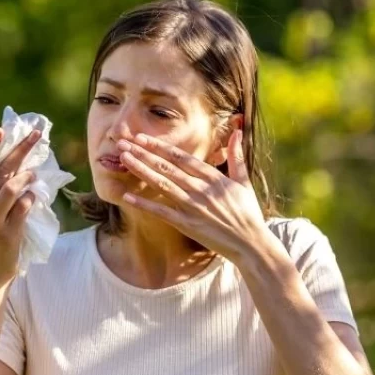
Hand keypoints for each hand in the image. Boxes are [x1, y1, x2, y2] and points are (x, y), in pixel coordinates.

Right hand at [0, 127, 41, 284]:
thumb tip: (17, 166)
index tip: (0, 129)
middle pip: (0, 171)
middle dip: (20, 150)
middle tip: (36, 135)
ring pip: (11, 187)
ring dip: (27, 176)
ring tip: (35, 174)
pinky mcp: (6, 232)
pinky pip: (22, 206)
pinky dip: (31, 197)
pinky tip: (34, 196)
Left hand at [116, 129, 276, 264]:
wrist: (250, 244)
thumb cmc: (248, 213)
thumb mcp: (244, 181)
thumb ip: (236, 156)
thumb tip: (237, 131)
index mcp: (213, 178)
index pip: (182, 157)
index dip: (160, 146)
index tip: (143, 137)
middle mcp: (200, 190)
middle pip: (167, 167)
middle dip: (144, 153)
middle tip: (124, 143)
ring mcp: (192, 207)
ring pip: (162, 184)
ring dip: (141, 170)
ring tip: (124, 159)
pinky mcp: (187, 225)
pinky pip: (162, 212)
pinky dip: (144, 204)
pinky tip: (127, 196)